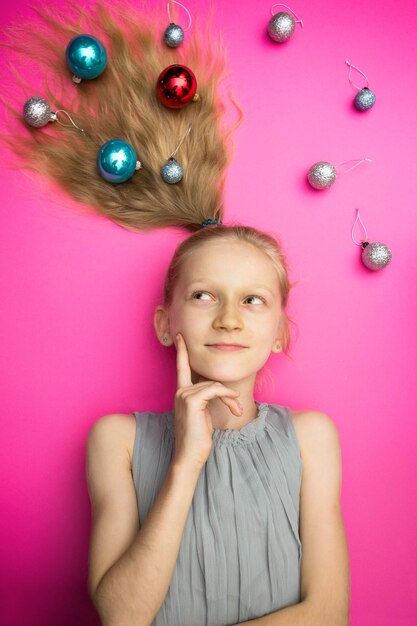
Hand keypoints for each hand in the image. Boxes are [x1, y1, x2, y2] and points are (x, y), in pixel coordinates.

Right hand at [172, 332, 242, 468]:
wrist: (189, 457)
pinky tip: (234, 408)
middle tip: (237, 409)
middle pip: (210, 379)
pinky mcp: (191, 401)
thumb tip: (221, 390)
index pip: (181, 368)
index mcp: (182, 394)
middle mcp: (180, 392)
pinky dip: (228, 396)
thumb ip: (207, 398)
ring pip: (215, 385)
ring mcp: (184, 395)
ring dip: (230, 398)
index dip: (182, 351)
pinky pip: (215, 390)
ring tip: (236, 412)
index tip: (180, 337)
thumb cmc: (198, 439)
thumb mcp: (204, 414)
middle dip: (227, 393)